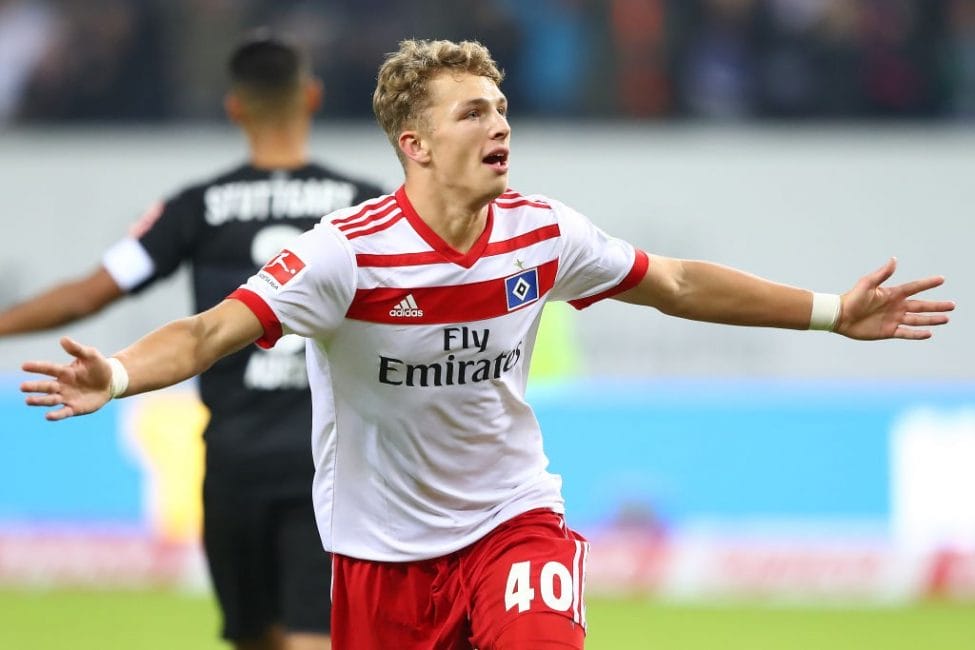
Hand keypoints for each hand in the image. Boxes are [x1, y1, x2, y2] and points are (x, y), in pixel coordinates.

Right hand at [21, 336, 112, 419]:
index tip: (24, 366)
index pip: (48, 368)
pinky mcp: (75, 408)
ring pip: (50, 399)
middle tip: (22, 386)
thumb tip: (63, 339)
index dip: (37, 367)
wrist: (111, 383)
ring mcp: (67, 397)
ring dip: (39, 400)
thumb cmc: (98, 367)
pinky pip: (63, 412)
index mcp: (65, 372)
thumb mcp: (91, 356)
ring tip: (28, 400)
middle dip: (34, 387)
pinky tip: (48, 416)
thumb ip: (77, 349)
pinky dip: (56, 415)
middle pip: (46, 386)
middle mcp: (62, 385)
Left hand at [837, 258, 953, 340]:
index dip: (927, 284)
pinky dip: (917, 334)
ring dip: (932, 319)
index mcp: (892, 294)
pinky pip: (906, 333)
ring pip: (917, 319)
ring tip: (946, 319)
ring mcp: (893, 319)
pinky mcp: (888, 331)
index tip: (942, 279)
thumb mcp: (867, 284)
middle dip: (937, 306)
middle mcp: (896, 306)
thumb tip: (894, 259)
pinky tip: (929, 333)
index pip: (915, 287)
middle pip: (921, 306)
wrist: (840, 316)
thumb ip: (882, 273)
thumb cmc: (852, 298)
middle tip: (953, 305)